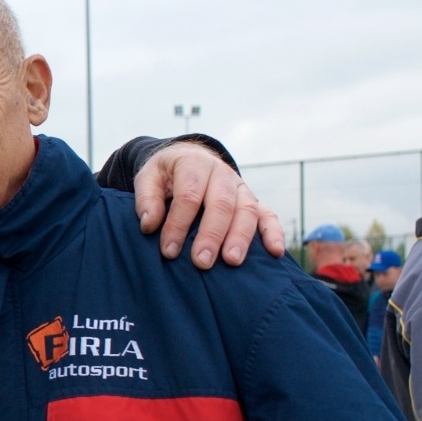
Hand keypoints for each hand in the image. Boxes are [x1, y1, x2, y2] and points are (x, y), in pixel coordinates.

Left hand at [134, 143, 284, 268]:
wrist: (188, 158)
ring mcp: (241, 187)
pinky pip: (268, 215)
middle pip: (221, 204)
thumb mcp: (148, 177)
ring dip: (241, 237)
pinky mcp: (253, 200)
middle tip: (201, 262)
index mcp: (194, 164)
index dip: (178, 224)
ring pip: (247, 210)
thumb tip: (149, 225)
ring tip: (232, 261)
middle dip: (211, 234)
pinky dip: (274, 232)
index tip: (168, 251)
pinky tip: (274, 252)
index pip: (189, 196)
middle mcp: (221, 174)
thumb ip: (146, 198)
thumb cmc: (165, 174)